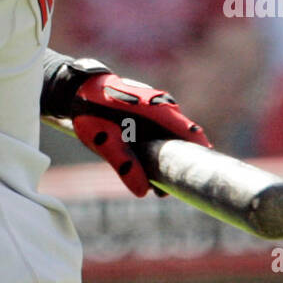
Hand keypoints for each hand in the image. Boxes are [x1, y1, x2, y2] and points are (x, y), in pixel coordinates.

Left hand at [69, 70, 211, 197]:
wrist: (78, 90)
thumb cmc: (91, 111)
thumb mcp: (104, 140)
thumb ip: (124, 164)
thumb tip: (143, 192)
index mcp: (156, 108)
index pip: (189, 131)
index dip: (198, 152)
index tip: (203, 174)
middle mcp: (162, 106)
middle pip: (181, 137)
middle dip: (178, 163)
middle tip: (165, 191)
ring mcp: (156, 108)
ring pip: (170, 136)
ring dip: (166, 158)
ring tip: (156, 186)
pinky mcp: (148, 114)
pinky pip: (159, 133)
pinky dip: (157, 149)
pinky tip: (147, 168)